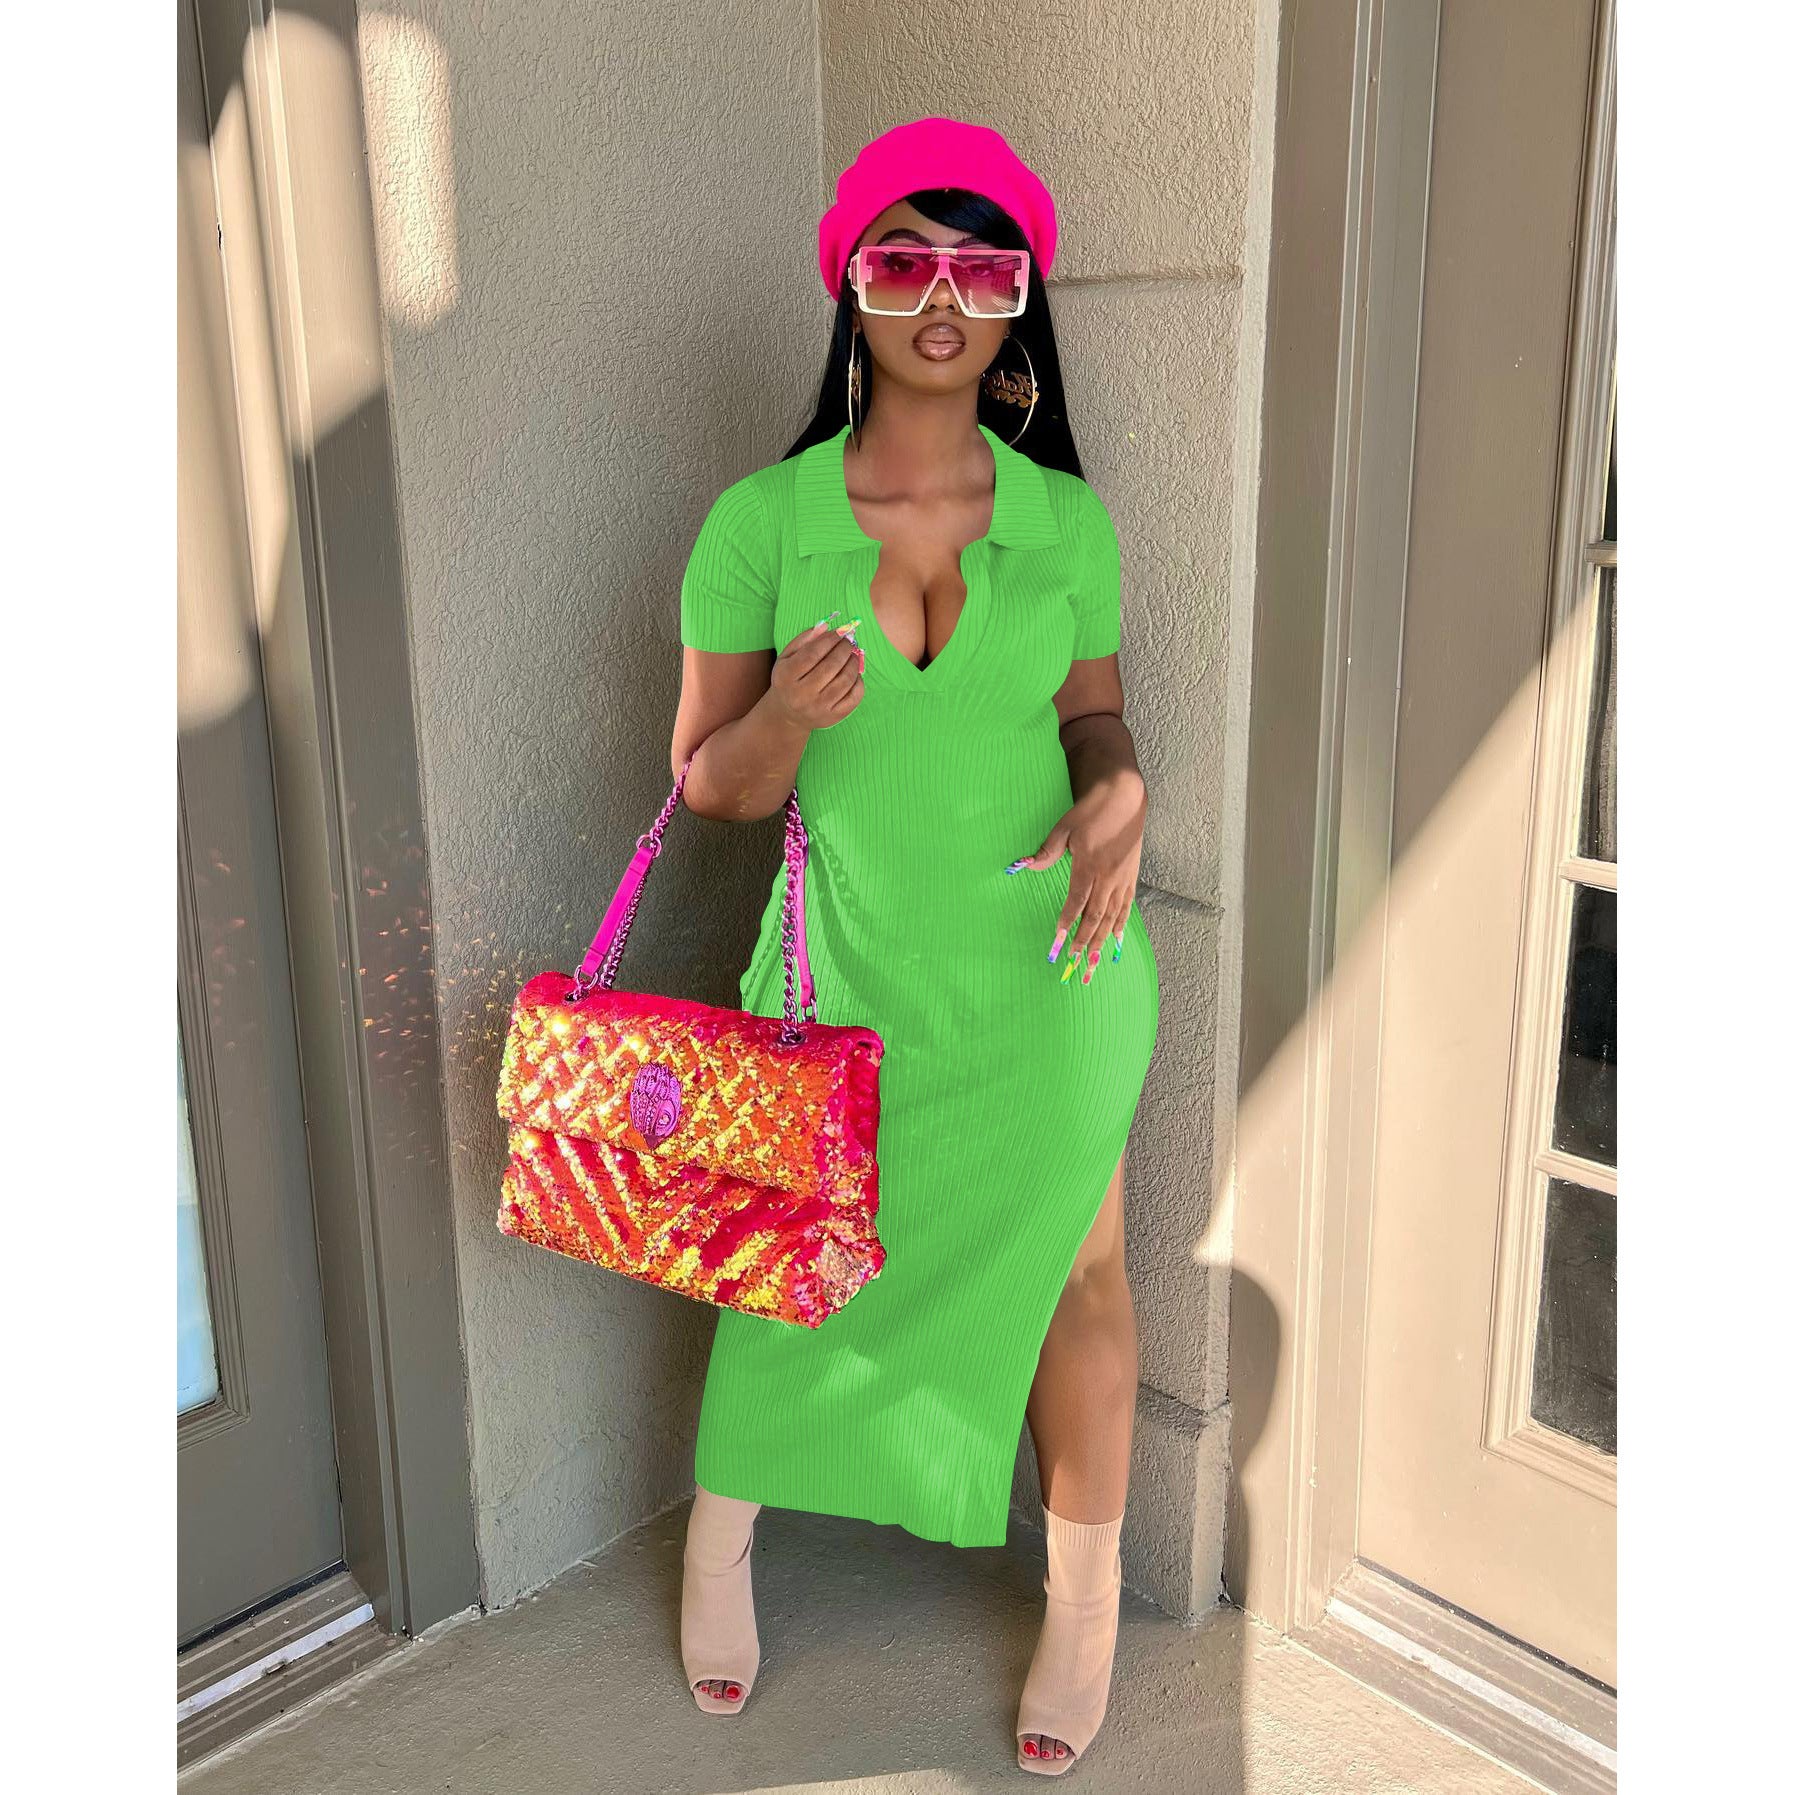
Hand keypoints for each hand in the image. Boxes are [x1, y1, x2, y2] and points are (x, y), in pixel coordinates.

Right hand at [767, 620, 865, 730]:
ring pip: (845, 681)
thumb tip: (826, 625)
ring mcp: (818, 708)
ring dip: (853, 663)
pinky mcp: (832, 718)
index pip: (812, 654)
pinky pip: (853, 697)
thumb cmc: (789, 679)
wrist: (787, 714)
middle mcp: (801, 695)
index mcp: (786, 677)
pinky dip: (858, 682)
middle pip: (830, 666)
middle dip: (844, 649)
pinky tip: (855, 674)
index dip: (829, 640)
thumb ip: (804, 639)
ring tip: (853, 655)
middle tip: (849, 641)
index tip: (839, 632)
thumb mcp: (787, 657)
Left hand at [1011, 771, 1145, 982]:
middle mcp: (1108, 876)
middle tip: (1074, 965)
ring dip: (1101, 942)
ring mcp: (1122, 879)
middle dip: (1084, 943)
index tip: (1058, 944)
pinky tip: (1115, 943)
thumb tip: (1022, 866)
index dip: (1067, 924)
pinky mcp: (1131, 878)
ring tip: (1094, 964)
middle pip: (1095, 917)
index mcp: (1089, 865)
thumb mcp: (1064, 827)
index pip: (1077, 902)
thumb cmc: (1091, 811)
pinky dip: (1120, 927)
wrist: (1125, 797)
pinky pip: (1126, 908)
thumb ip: (1046, 851)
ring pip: (1112, 918)